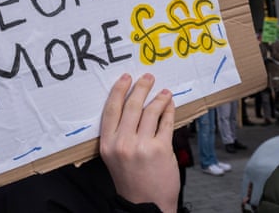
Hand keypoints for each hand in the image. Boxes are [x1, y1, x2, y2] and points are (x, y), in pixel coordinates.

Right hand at [100, 73, 179, 212]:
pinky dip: (169, 111)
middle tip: (147, 78)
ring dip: (159, 98)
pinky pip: (166, 123)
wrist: (145, 204)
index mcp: (108, 144)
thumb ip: (118, 135)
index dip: (119, 90)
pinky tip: (170, 105)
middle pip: (132, 106)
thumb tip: (131, 107)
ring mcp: (142, 146)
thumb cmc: (130, 180)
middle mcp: (122, 143)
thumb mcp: (114, 157)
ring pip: (150, 112)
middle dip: (141, 88)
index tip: (125, 78)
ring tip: (164, 92)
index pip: (111, 109)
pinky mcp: (160, 149)